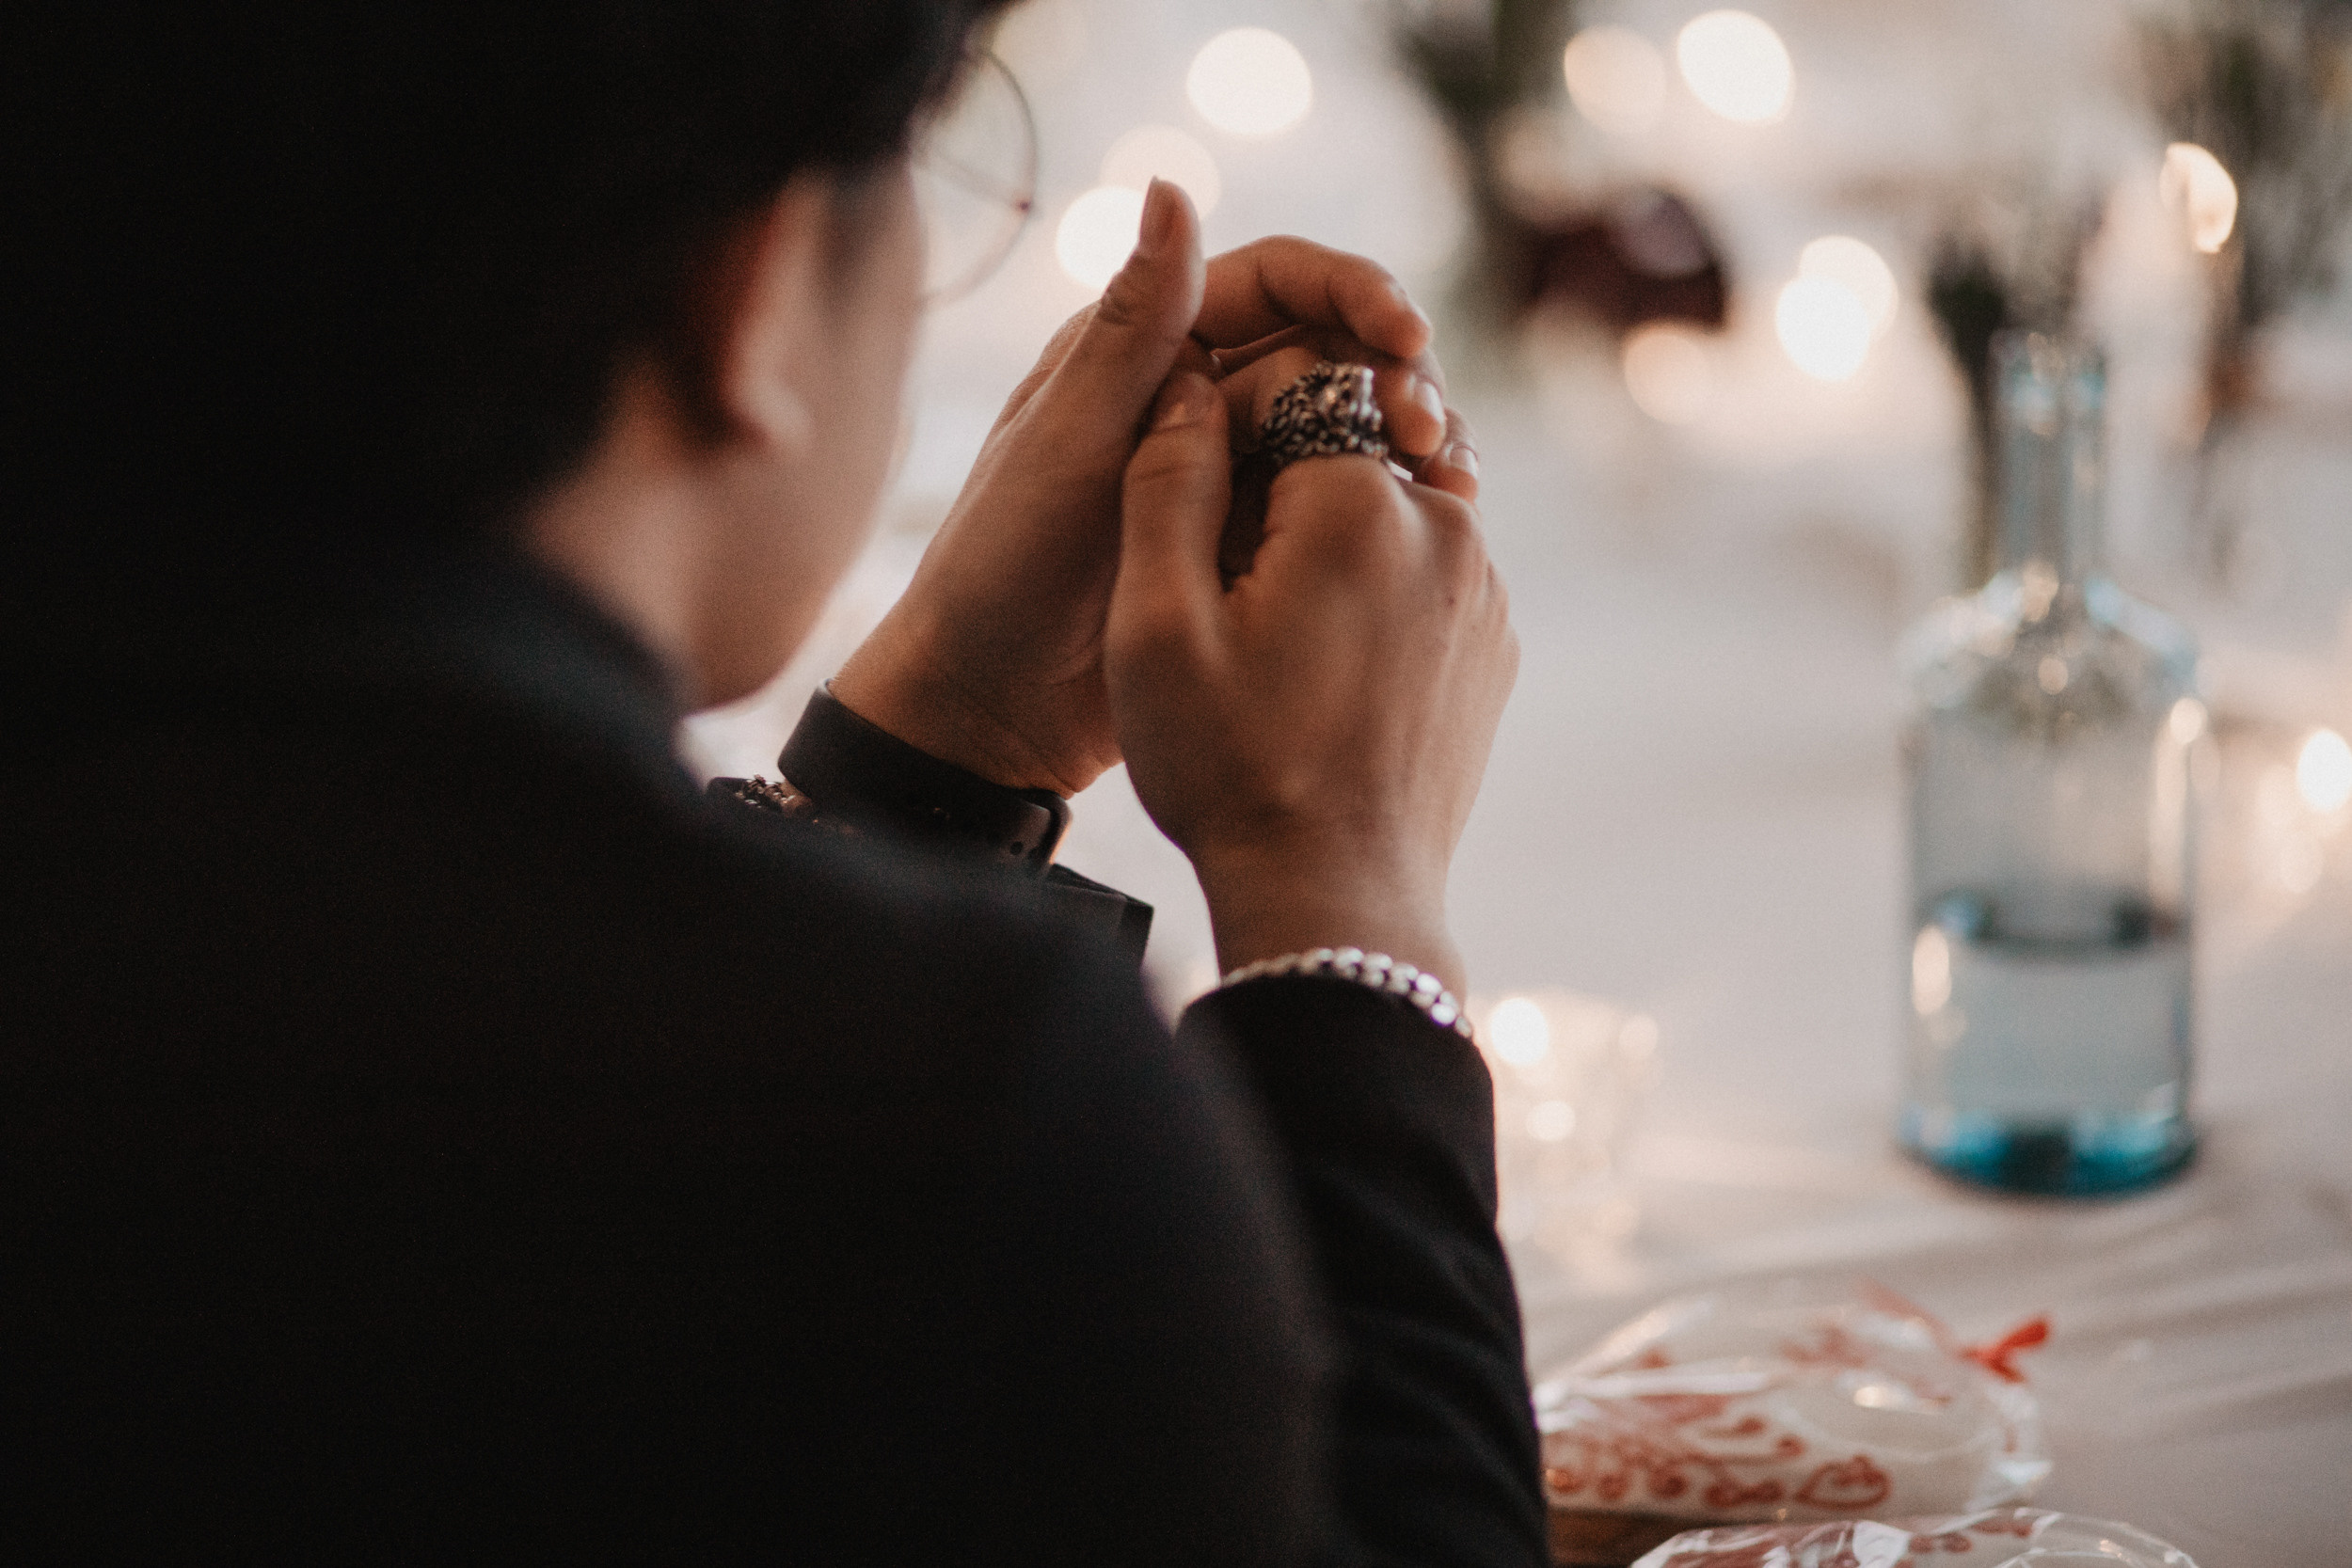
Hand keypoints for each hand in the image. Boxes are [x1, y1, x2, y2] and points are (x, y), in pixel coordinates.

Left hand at [833, 181, 1457, 795]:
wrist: (989, 706)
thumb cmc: (1001, 569)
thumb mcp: (1069, 442)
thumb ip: (1131, 328)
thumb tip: (1172, 184)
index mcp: (1146, 347)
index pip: (1278, 282)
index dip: (1353, 292)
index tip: (1408, 335)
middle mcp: (1196, 396)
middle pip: (1330, 348)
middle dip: (1393, 372)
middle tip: (1425, 430)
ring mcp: (1229, 472)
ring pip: (1345, 426)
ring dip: (1400, 439)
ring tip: (1443, 476)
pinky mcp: (1251, 543)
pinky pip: (1337, 503)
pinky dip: (1388, 504)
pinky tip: (1433, 524)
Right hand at [1105, 372, 1516, 992]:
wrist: (1334, 895)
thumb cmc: (1231, 768)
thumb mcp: (1155, 624)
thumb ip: (1166, 480)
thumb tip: (1193, 379)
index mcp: (1361, 502)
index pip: (1292, 392)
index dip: (1227, 442)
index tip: (1195, 522)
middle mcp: (1447, 526)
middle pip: (1348, 444)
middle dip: (1283, 491)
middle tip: (1229, 593)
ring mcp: (1483, 589)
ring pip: (1390, 508)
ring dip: (1331, 543)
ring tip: (1277, 638)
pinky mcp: (1494, 643)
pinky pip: (1426, 572)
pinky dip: (1375, 592)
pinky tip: (1325, 669)